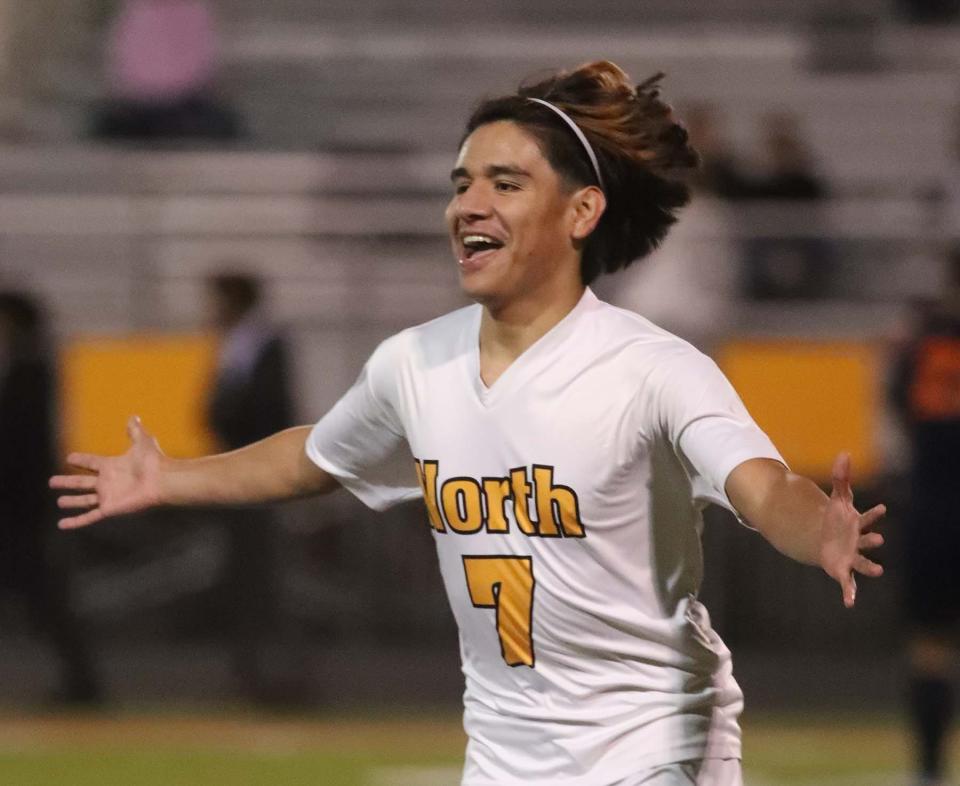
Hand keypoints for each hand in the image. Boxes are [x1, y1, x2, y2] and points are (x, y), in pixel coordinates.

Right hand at [49, 416, 164, 528]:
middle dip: (67, 482)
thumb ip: (135, 430)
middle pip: (82, 482)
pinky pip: (88, 516)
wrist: (161, 480)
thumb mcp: (142, 441)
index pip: (91, 462)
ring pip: (84, 500)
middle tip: (52, 481)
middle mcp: (107, 481)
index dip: (81, 460)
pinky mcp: (109, 508)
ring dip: (71, 501)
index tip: (70, 458)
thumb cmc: (153, 461)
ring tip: (59, 501)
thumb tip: (133, 416)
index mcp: (112, 465)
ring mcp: (107, 496)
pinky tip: (62, 524)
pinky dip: (75, 521)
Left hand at [819, 452, 885, 607]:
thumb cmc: (836, 519)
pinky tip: (849, 603)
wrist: (825, 539)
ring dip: (870, 567)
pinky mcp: (842, 571)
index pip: (867, 518)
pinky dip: (849, 593)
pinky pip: (848, 583)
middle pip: (867, 541)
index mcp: (857, 525)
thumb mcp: (837, 499)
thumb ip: (841, 478)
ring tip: (880, 570)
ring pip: (863, 564)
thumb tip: (844, 454)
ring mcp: (852, 558)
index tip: (882, 508)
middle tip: (879, 538)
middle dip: (872, 539)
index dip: (873, 514)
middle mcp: (858, 542)